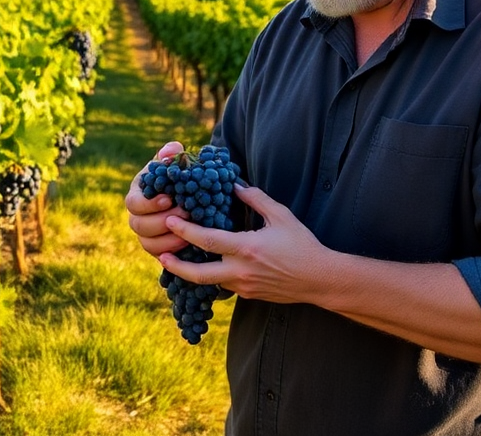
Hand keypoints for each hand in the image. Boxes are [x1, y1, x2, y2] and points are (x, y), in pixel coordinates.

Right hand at [125, 141, 188, 255]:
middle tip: (186, 215)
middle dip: (162, 221)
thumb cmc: (182, 178)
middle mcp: (137, 216)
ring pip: (148, 243)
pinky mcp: (158, 249)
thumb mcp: (177, 164)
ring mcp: (146, 234)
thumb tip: (170, 150)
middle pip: (138, 225)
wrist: (194, 198)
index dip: (149, 203)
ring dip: (169, 239)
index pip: (133, 202)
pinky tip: (190, 243)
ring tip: (190, 232)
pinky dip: (173, 252)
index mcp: (138, 194)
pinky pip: (160, 257)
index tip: (169, 199)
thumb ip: (172, 155)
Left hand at [159, 182, 332, 303]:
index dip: (185, 230)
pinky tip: (207, 269)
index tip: (170, 221)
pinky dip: (213, 278)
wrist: (319, 279)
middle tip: (161, 254)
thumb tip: (234, 184)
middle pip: (198, 274)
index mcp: (246, 249)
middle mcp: (241, 271)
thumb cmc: (302, 245)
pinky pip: (224, 287)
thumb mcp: (280, 216)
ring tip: (177, 261)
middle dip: (176, 265)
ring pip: (209, 282)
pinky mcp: (249, 296)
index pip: (207, 240)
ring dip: (193, 273)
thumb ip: (255, 199)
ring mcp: (244, 287)